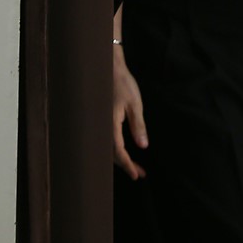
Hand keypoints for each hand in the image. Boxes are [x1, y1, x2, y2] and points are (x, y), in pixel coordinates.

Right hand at [113, 46, 147, 179]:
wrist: (107, 67)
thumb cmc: (122, 83)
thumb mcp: (135, 104)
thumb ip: (138, 125)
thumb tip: (143, 146)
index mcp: (110, 124)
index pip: (118, 152)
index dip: (128, 165)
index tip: (137, 175)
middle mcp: (101, 127)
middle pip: (111, 154)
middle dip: (125, 165)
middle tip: (141, 174)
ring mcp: (99, 124)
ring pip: (107, 148)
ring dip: (120, 159)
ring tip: (136, 166)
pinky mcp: (100, 120)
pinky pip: (106, 140)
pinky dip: (115, 149)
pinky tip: (124, 151)